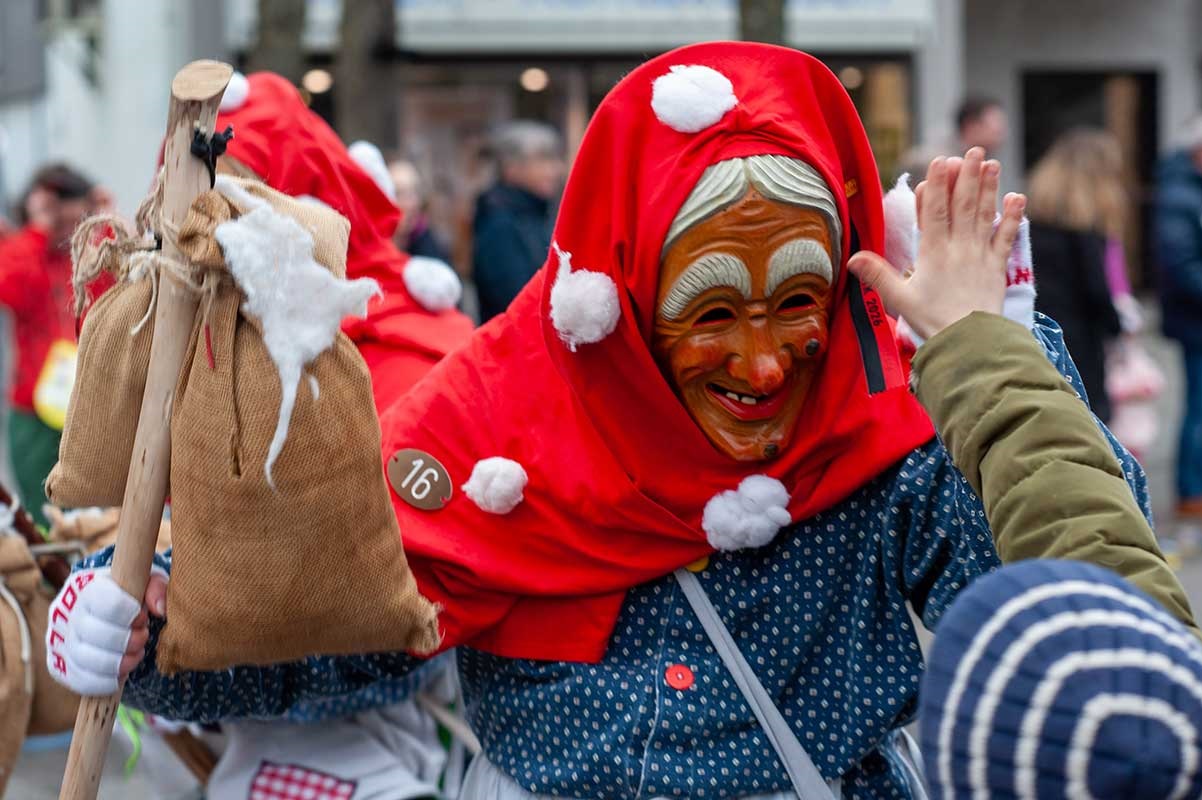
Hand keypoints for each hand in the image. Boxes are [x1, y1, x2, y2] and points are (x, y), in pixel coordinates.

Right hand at [45, 566, 167, 695]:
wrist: (101, 613)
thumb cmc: (127, 595)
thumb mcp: (144, 582)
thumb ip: (156, 588)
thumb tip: (160, 609)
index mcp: (84, 586)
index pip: (102, 600)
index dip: (128, 612)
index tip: (142, 615)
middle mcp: (64, 613)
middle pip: (93, 632)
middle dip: (127, 639)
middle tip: (143, 636)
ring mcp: (57, 641)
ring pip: (85, 659)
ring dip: (119, 662)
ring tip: (135, 654)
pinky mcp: (59, 667)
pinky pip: (80, 681)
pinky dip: (107, 681)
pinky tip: (122, 671)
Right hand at [849, 148, 1025, 339]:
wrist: (970, 343)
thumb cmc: (932, 321)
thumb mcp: (899, 299)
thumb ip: (877, 276)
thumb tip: (852, 258)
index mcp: (933, 254)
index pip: (936, 213)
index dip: (938, 186)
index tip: (940, 161)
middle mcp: (959, 249)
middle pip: (963, 206)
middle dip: (968, 177)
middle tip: (974, 151)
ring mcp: (980, 256)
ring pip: (985, 216)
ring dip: (989, 189)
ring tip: (993, 164)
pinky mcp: (997, 267)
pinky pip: (1005, 238)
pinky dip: (1012, 218)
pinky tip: (1017, 198)